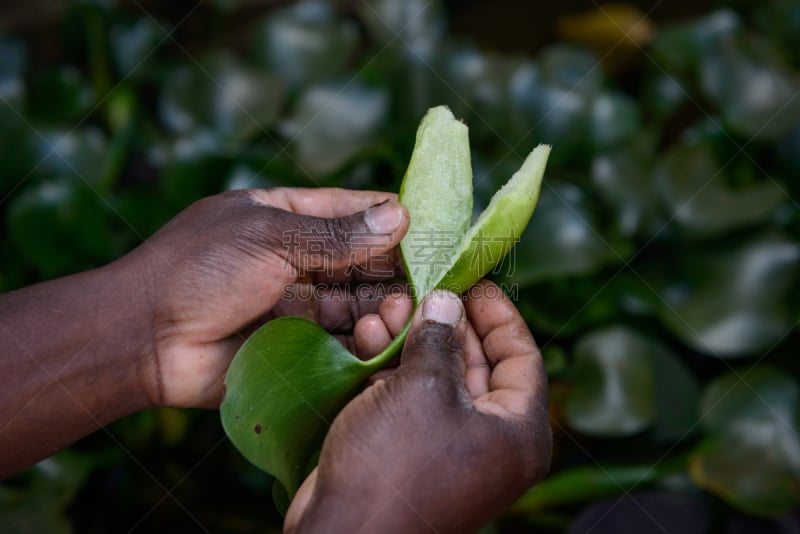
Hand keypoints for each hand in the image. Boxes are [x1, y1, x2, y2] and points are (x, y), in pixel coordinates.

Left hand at [125, 188, 408, 408]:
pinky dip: (365, 340)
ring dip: (385, 308)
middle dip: (397, 272)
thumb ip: (336, 234)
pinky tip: (377, 337)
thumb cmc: (198, 270)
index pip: (356, 211)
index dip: (396, 219)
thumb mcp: (269, 237)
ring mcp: (300, 306)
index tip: (438, 232)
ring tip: (397, 314)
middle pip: (366, 263)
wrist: (142, 339)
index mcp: (289, 218)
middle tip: (424, 286)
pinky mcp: (297, 348)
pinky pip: (343, 342)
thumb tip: (399, 213)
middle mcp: (300, 262)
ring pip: (360, 305)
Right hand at [284, 281, 552, 533]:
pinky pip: (412, 398)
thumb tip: (447, 302)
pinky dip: (394, 367)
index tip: (474, 280)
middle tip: (421, 287)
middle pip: (477, 363)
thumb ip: (438, 337)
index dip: (499, 314)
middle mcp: (490, 441)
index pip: (522, 357)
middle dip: (445, 322)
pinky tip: (373, 338)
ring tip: (389, 308)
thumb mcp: (422, 388)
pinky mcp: (412, 451)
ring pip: (439, 376)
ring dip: (414, 339)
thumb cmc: (396, 463)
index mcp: (517, 433)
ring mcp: (449, 447)